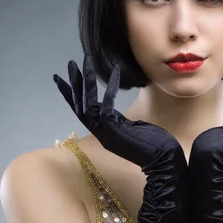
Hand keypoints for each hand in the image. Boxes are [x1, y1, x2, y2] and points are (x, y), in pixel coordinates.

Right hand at [53, 55, 181, 169]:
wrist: (164, 160)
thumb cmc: (154, 145)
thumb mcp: (132, 128)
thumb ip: (119, 120)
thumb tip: (113, 111)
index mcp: (104, 132)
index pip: (82, 111)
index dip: (70, 95)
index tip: (59, 79)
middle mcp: (100, 133)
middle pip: (79, 106)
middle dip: (73, 84)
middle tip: (70, 64)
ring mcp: (105, 133)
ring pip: (88, 104)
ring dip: (85, 82)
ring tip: (85, 62)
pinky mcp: (113, 130)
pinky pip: (107, 105)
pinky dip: (110, 88)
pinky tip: (115, 72)